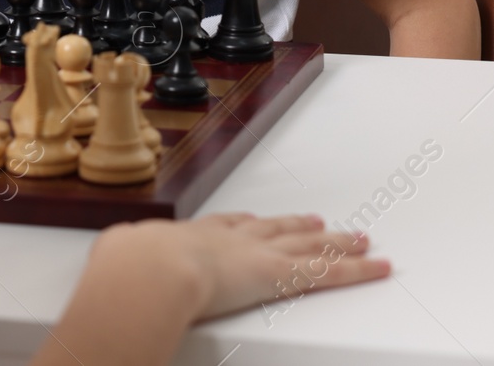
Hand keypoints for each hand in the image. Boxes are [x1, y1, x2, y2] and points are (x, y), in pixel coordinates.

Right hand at [99, 212, 389, 320]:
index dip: (247, 223)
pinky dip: (360, 270)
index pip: (230, 225)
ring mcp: (263, 254)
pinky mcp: (285, 275)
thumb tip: (113, 269)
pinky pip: (332, 272)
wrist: (151, 270)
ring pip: (310, 244)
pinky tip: (380, 266)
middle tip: (317, 219)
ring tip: (357, 236)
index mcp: (195, 234)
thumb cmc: (133, 267)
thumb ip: (126, 262)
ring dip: (335, 240)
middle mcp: (233, 239)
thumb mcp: (123, 259)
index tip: (257, 220)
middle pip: (276, 228)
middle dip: (298, 224)